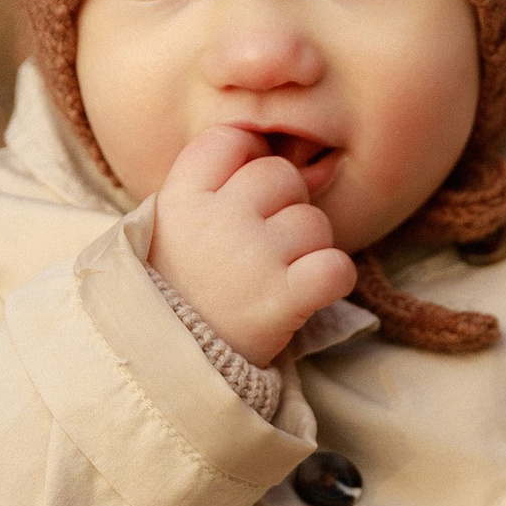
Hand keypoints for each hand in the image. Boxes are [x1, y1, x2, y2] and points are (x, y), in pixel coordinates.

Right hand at [149, 126, 358, 364]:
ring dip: (308, 247)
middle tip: (267, 244)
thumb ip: (209, 186)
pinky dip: (334, 278)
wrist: (169, 366)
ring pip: (314, 222)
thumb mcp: (169, 229)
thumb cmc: (177, 292)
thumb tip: (276, 154)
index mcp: (181, 198)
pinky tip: (312, 291)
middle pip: (281, 174)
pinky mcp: (283, 299)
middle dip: (286, 204)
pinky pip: (336, 266)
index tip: (244, 192)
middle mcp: (217, 220)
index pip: (231, 139)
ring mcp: (251, 258)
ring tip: (280, 275)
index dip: (249, 158)